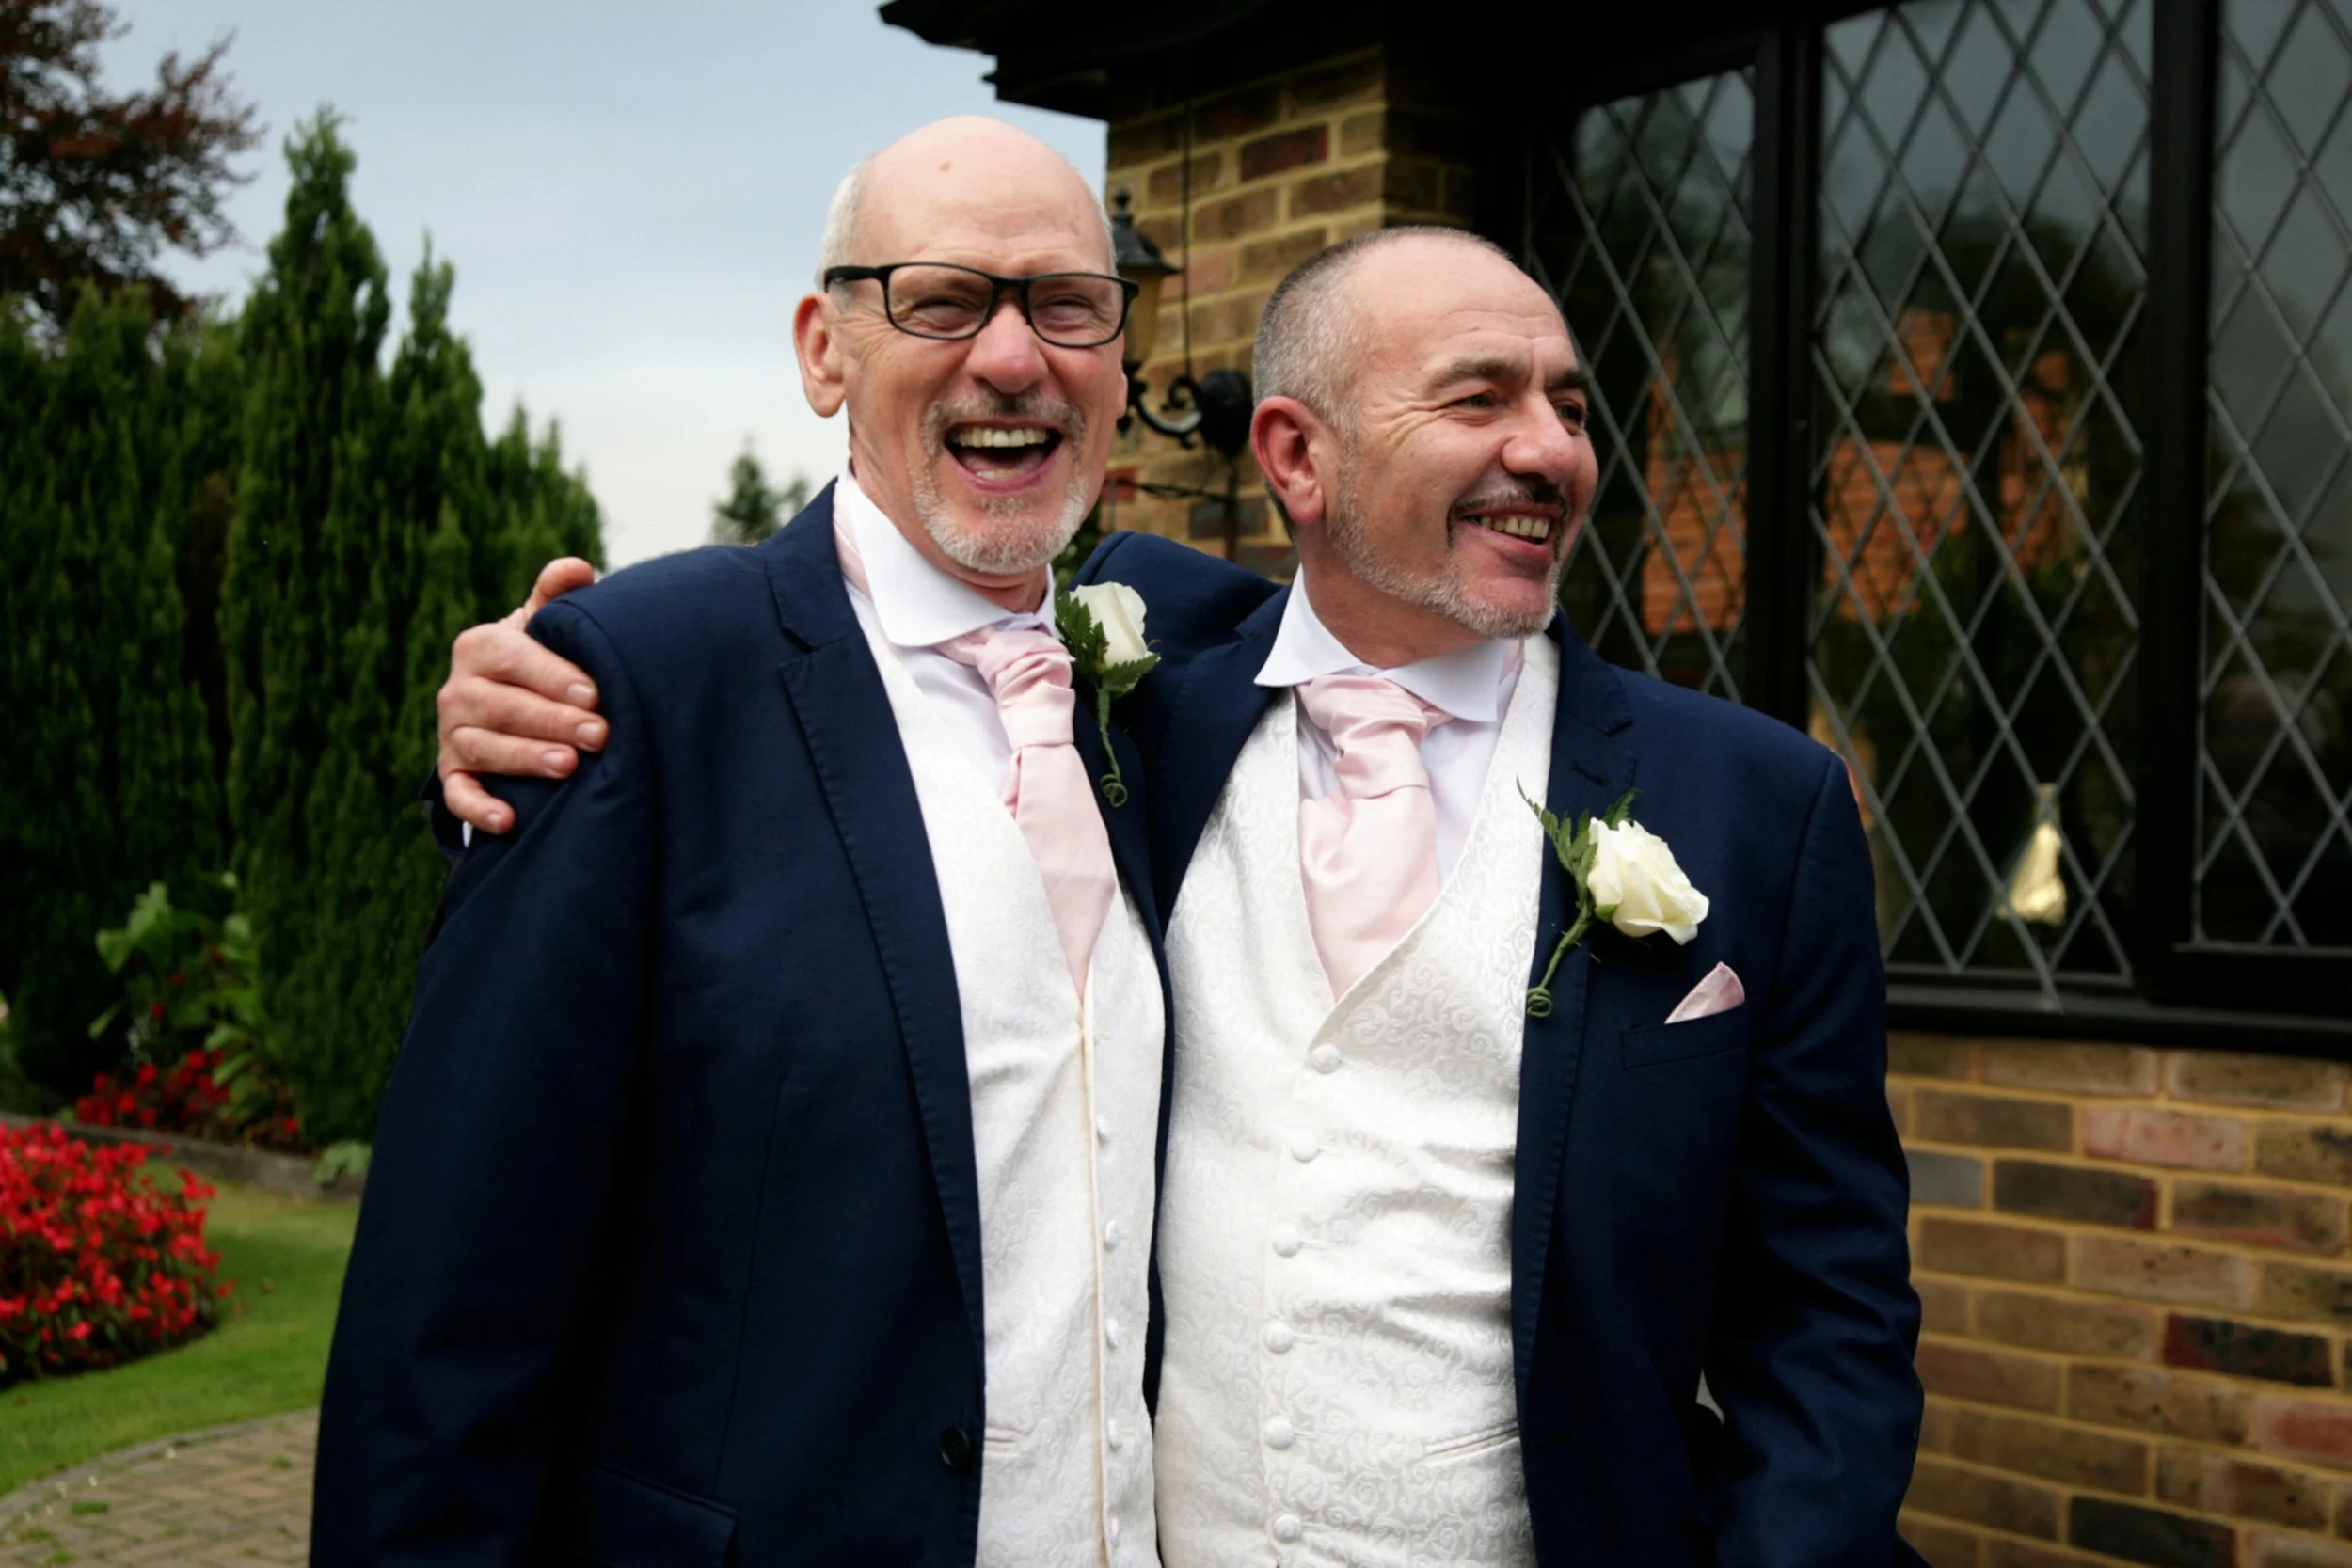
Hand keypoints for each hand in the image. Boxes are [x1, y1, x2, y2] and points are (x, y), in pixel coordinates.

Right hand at [437, 557, 603, 833]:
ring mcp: (451, 734)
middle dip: (553, 721)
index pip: (513, 658)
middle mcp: (458, 690)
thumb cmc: (538, 660)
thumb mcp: (544, 626)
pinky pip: (458, 795)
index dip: (552, 675)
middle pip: (503, 707)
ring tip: (568, 767)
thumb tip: (577, 567)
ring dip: (524, 759)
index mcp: (480, 646)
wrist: (506, 700)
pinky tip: (509, 820)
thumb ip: (557, 597)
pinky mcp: (451, 773)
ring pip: (484, 748)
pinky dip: (479, 809)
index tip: (594, 693)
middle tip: (601, 734)